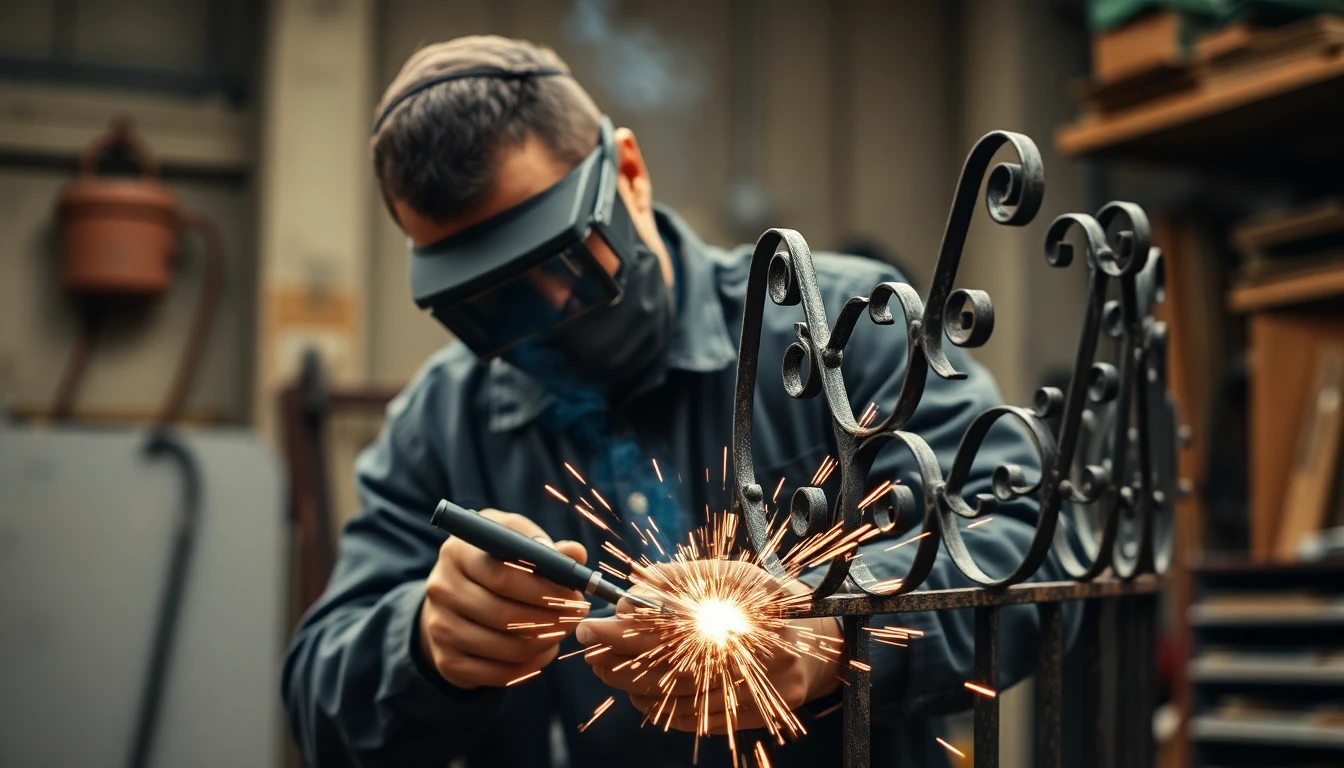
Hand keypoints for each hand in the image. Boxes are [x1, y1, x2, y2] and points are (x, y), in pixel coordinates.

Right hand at [419, 508, 588, 689]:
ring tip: (561, 632)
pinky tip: (543, 652)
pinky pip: (498, 673)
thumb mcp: (516, 545)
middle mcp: (442, 588)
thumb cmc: (495, 565)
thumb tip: (575, 554)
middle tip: (576, 618)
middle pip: (504, 614)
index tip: (574, 595)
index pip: (502, 575)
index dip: (544, 589)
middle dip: (550, 619)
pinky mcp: (448, 661)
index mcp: (458, 551)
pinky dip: (530, 666)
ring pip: (505, 647)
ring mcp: (440, 627)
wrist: (454, 602)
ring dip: (543, 643)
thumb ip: (546, 548)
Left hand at [575, 560, 841, 732]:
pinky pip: (700, 720)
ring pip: (685, 699)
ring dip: (636, 688)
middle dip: (623, 662)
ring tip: (606, 668)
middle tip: (590, 649)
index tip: (594, 625)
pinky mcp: (765, 712)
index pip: (677, 625)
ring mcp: (768, 685)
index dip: (628, 630)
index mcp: (752, 603)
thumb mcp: (721, 574)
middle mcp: (765, 647)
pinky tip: (641, 693)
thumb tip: (628, 599)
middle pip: (677, 669)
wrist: (814, 637)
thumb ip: (674, 580)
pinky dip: (663, 709)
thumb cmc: (759, 600)